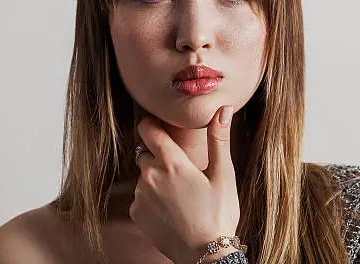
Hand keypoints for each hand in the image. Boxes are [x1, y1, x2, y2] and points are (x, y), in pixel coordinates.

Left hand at [129, 106, 239, 263]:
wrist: (205, 253)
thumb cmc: (218, 213)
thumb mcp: (223, 174)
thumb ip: (219, 139)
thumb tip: (223, 109)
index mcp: (172, 163)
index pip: (149, 130)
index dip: (152, 123)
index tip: (159, 124)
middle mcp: (150, 176)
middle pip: (147, 153)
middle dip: (161, 157)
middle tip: (183, 171)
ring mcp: (140, 196)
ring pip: (144, 176)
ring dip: (157, 178)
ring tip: (181, 194)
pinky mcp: (136, 214)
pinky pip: (140, 196)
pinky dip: (152, 197)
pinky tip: (172, 208)